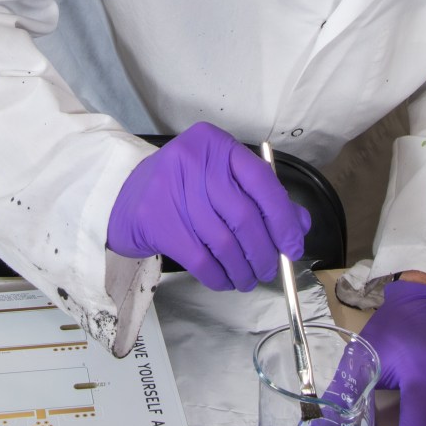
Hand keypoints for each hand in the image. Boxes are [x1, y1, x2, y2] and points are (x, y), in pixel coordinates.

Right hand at [106, 123, 309, 291]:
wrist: (125, 199)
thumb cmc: (183, 188)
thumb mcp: (221, 179)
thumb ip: (261, 197)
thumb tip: (299, 225)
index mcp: (214, 143)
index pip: (261, 181)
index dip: (283, 218)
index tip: (293, 246)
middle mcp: (193, 161)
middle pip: (244, 216)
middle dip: (264, 251)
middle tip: (271, 269)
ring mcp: (171, 191)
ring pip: (223, 242)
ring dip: (243, 268)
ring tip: (249, 279)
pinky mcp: (157, 223)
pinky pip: (200, 259)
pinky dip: (219, 276)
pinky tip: (227, 281)